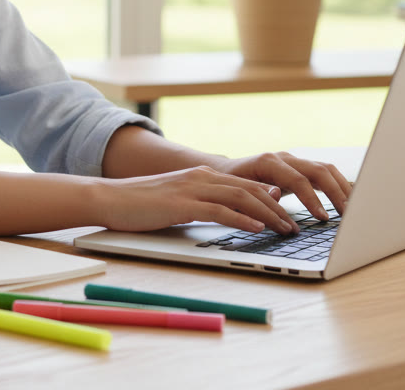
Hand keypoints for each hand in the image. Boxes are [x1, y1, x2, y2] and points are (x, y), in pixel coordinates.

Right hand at [97, 166, 299, 234]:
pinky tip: (256, 228)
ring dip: (268, 214)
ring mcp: (192, 188)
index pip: (247, 185)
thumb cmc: (142, 205)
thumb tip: (235, 213)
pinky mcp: (182, 204)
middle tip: (295, 227)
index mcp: (202, 175)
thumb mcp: (180, 201)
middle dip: (278, 208)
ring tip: (284, 229)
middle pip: (251, 189)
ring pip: (241, 198)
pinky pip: (219, 210)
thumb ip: (206, 203)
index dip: (273, 200)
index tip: (290, 216)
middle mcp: (201, 177)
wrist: (109, 198)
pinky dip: (242, 219)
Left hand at [211, 152, 352, 220]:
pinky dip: (338, 185)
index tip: (323, 218)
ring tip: (353, 210)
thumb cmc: (229, 185)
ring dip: (342, 188)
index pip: (298, 179)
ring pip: (326, 169)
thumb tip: (278, 195)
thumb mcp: (238, 191)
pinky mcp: (300, 168)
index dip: (312, 199)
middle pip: (319, 170)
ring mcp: (294, 161)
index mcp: (269, 162)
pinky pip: (324, 174)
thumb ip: (257, 192)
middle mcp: (285, 158)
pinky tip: (348, 200)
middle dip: (336, 192)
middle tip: (347, 215)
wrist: (225, 172)